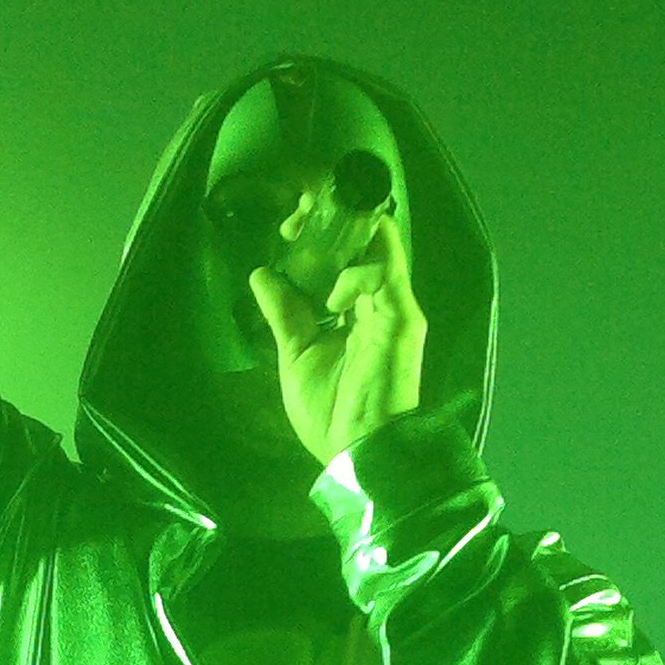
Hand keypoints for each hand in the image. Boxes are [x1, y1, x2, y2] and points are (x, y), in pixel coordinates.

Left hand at [248, 190, 426, 469]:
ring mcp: (393, 308)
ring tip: (307, 231)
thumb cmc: (331, 414)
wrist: (359, 453)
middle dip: (332, 215)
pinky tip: (333, 298)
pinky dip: (354, 274)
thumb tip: (261, 273)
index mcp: (356, 310)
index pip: (344, 254)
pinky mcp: (403, 319)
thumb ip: (284, 314)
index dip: (318, 233)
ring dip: (343, 228)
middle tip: (299, 210)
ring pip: (378, 243)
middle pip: (363, 238)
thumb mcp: (297, 356)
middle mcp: (378, 301)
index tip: (289, 228)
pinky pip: (383, 274)